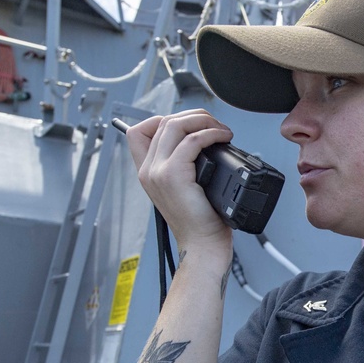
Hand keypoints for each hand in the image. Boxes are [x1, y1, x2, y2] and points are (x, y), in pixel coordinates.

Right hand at [124, 110, 234, 257]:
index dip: (164, 120)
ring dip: (202, 121)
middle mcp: (148, 170)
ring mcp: (157, 171)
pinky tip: (223, 138)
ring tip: (221, 130)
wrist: (203, 245)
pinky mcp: (173, 175)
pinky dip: (211, 133)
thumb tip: (203, 140)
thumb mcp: (186, 189)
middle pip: (162, 121)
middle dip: (192, 117)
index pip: (140, 131)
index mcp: (147, 172)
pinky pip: (192, 140)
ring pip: (174, 125)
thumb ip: (185, 166)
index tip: (191, 127)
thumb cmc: (201, 222)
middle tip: (214, 126)